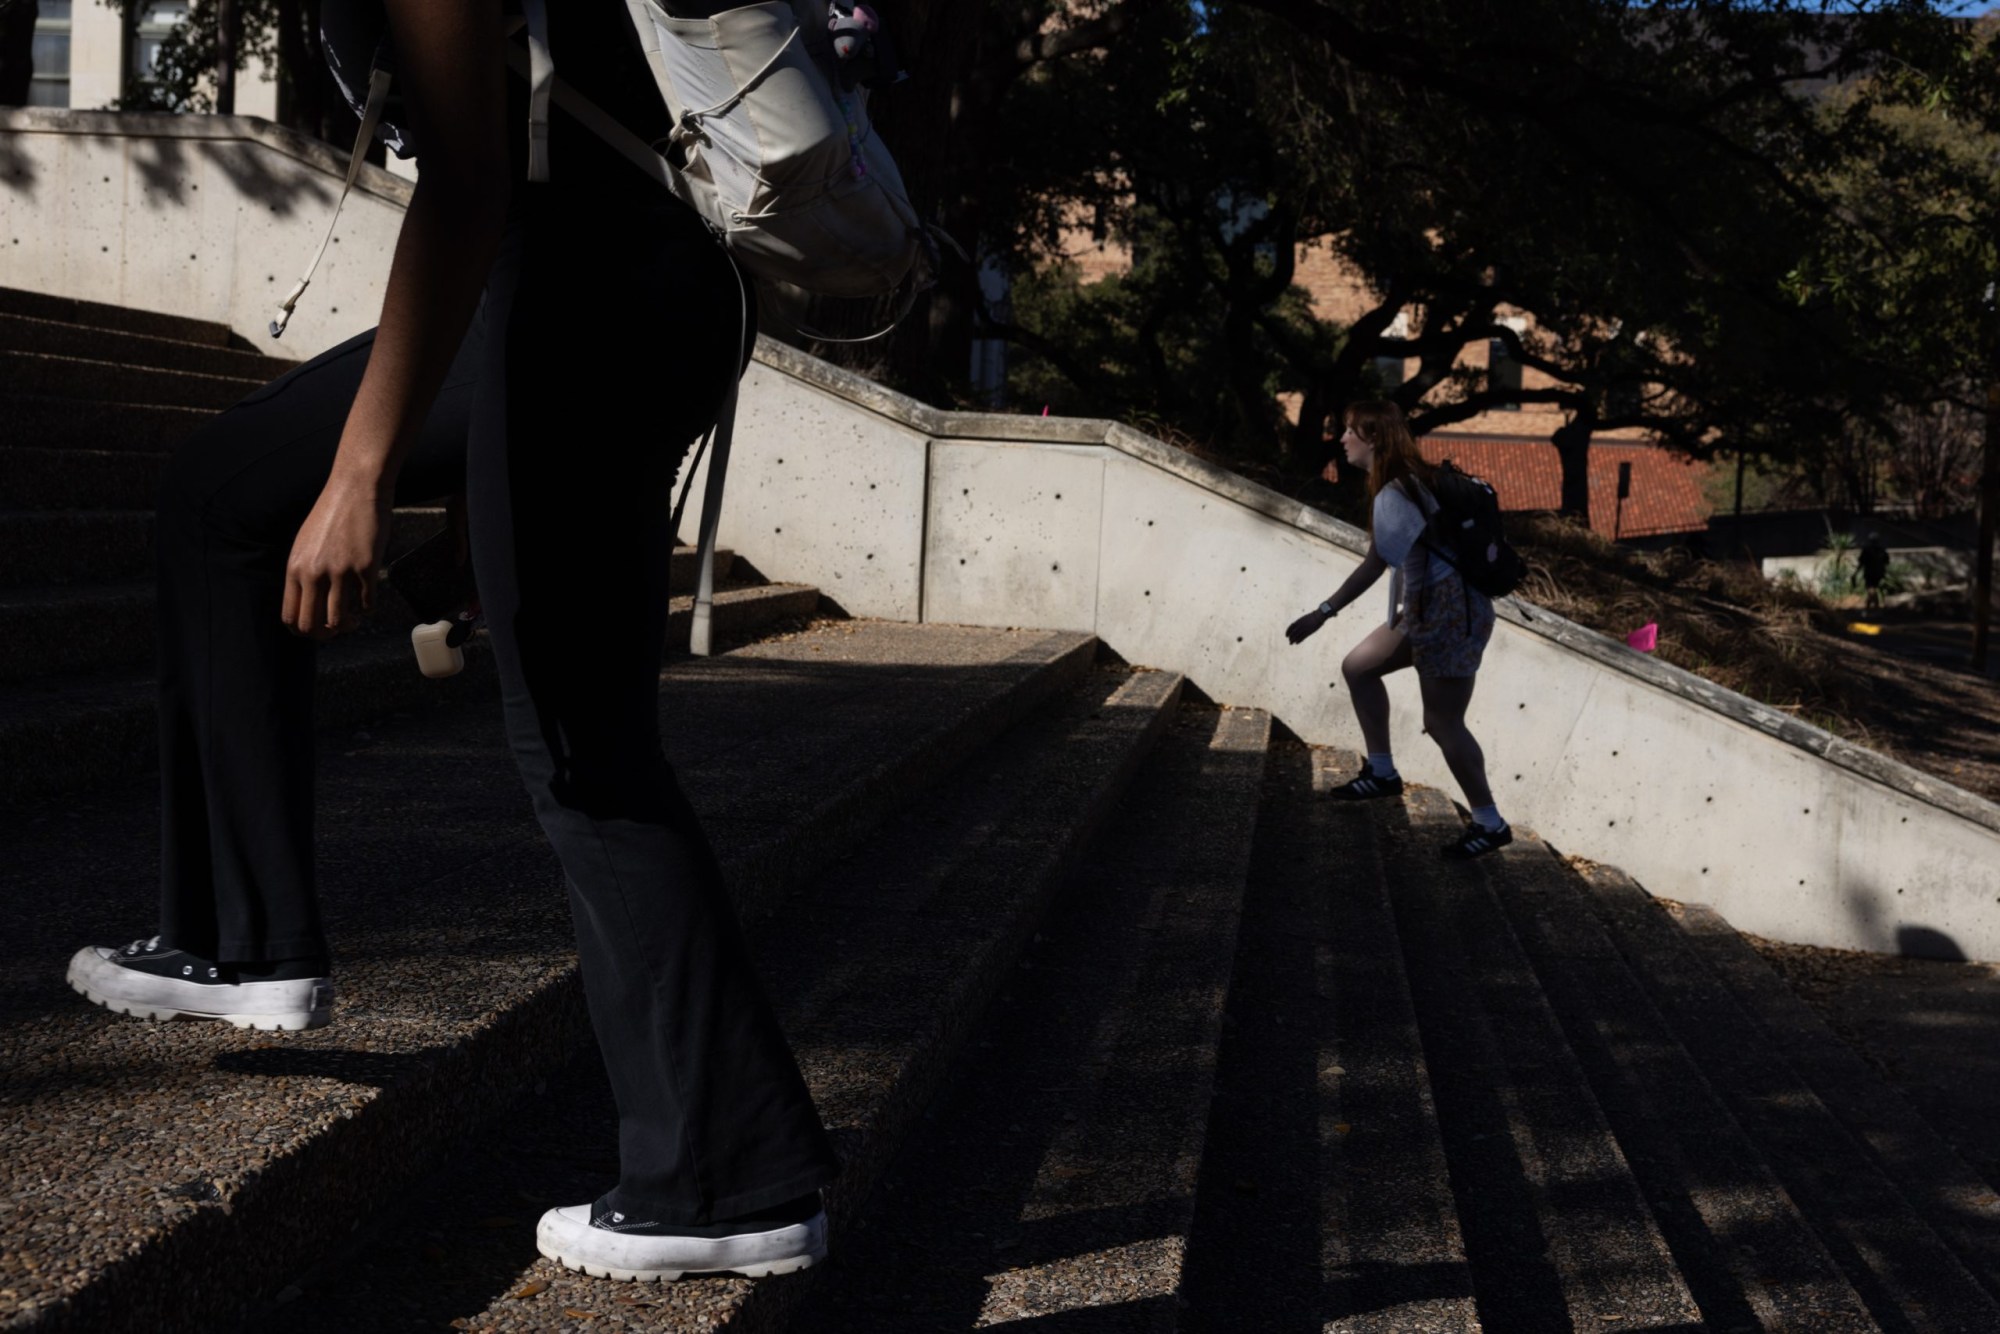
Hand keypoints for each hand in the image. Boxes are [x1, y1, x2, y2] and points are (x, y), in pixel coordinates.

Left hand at [283, 478, 389, 639]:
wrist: (355, 487)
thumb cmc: (333, 513)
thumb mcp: (307, 543)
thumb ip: (305, 571)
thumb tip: (311, 602)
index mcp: (295, 568)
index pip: (290, 617)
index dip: (303, 632)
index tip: (317, 629)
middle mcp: (313, 573)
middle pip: (312, 625)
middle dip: (325, 635)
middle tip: (337, 628)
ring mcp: (340, 571)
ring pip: (339, 620)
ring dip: (348, 625)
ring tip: (354, 617)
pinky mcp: (366, 567)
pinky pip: (368, 603)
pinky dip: (369, 608)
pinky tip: (370, 600)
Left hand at [1285, 607, 1329, 644]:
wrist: (1318, 616)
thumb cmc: (1311, 617)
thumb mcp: (1304, 619)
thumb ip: (1299, 623)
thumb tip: (1296, 626)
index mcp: (1298, 621)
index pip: (1290, 627)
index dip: (1288, 632)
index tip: (1286, 636)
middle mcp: (1300, 625)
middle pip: (1293, 633)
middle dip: (1290, 638)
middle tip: (1289, 641)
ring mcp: (1304, 629)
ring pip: (1297, 636)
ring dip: (1293, 640)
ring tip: (1291, 643)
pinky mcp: (1308, 632)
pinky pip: (1302, 637)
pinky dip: (1299, 640)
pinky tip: (1297, 643)